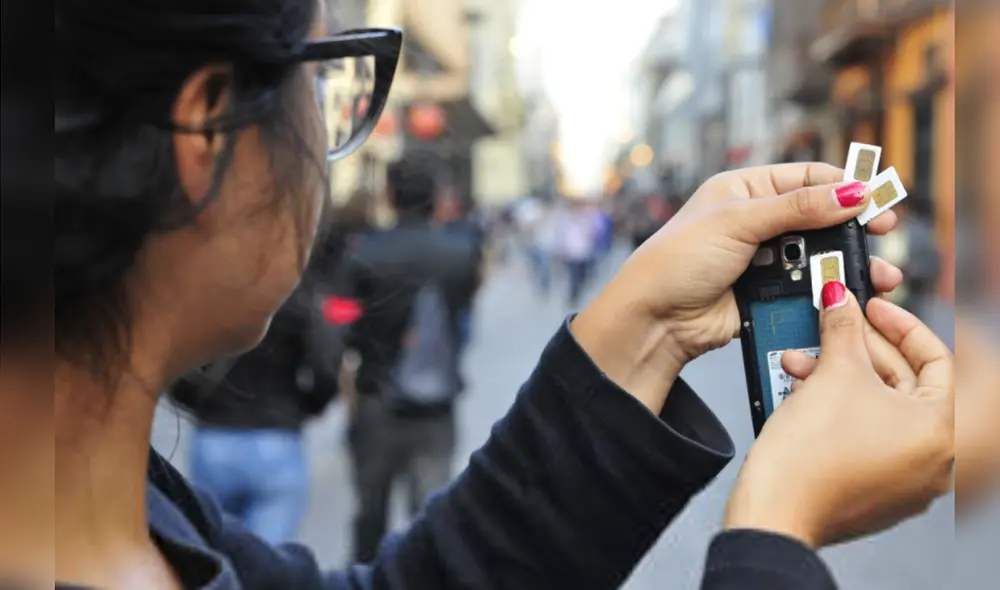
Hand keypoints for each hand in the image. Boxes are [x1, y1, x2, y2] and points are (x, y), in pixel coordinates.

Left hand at [572, 163, 900, 412]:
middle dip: (853, 228)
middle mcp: (756, 221)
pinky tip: (851, 296)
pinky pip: (806, 289)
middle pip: (820, 218)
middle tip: (882, 235)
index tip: (876, 199)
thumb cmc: (678, 260)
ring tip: (879, 275)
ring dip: (847, 263)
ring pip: (818, 256)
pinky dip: (829, 291)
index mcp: (745, 191)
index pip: (807, 178)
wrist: (654, 319)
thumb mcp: (737, 223)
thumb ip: (797, 208)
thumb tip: (852, 191)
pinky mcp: (766, 294)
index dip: (844, 186)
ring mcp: (763, 259)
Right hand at [785, 316, 999, 512]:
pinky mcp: (871, 488)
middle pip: (903, 383)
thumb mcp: (833, 373)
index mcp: (942, 432)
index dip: (900, 323)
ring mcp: (902, 478)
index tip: (872, 308)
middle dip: (859, 349)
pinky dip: (838, 408)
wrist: (774, 508)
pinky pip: (863, 434)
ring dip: (839, 376)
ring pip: (877, 408)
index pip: (935, 357)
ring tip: (805, 362)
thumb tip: (840, 302)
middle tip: (834, 326)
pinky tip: (806, 391)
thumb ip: (843, 328)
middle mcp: (932, 460)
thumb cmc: (810, 459)